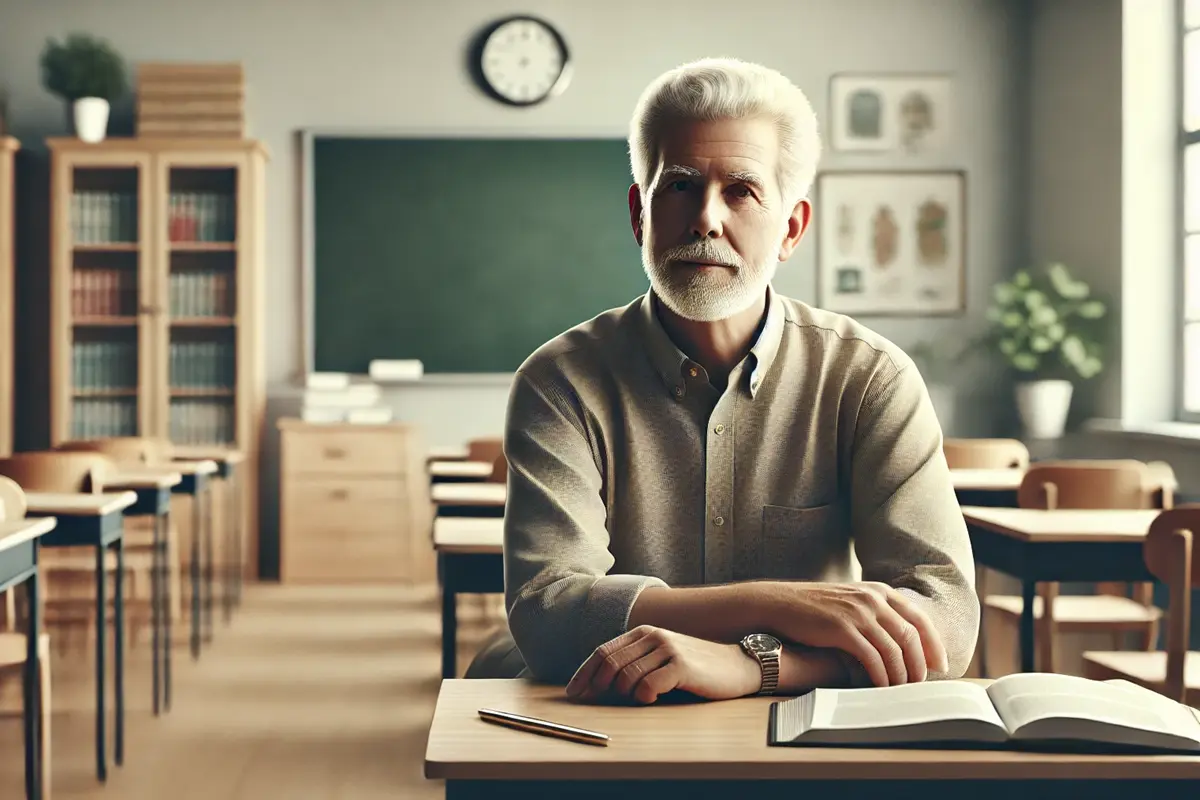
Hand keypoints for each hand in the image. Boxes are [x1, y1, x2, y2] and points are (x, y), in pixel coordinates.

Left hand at [565, 625, 760, 704]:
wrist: (736, 666)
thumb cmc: (696, 667)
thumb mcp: (661, 658)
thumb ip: (635, 663)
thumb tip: (598, 684)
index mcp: (644, 634)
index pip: (603, 651)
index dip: (584, 673)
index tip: (574, 692)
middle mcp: (653, 637)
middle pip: (609, 663)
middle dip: (596, 686)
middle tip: (595, 701)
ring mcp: (667, 649)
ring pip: (626, 677)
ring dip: (625, 694)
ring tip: (640, 697)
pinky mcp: (681, 665)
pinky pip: (648, 686)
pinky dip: (644, 697)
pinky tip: (653, 698)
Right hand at [760, 581, 947, 687]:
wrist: (778, 603)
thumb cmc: (814, 607)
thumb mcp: (851, 599)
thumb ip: (875, 612)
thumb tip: (901, 641)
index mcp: (879, 590)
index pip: (919, 618)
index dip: (934, 644)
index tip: (940, 665)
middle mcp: (873, 598)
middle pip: (911, 635)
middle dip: (920, 664)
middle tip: (920, 683)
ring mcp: (858, 612)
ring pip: (894, 649)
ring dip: (901, 674)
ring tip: (900, 689)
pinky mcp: (842, 629)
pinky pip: (872, 658)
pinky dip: (881, 676)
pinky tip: (880, 686)